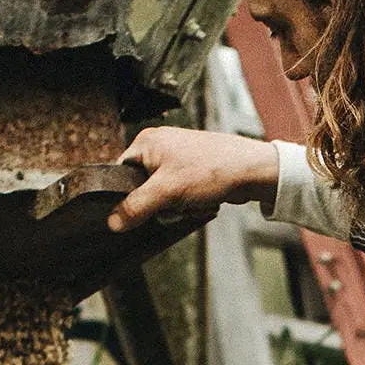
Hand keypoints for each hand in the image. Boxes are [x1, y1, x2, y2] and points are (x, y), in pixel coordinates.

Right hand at [109, 127, 279, 231]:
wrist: (251, 171)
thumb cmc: (211, 170)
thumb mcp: (166, 191)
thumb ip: (136, 207)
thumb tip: (113, 222)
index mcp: (146, 142)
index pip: (120, 173)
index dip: (128, 195)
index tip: (141, 207)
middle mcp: (160, 147)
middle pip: (143, 188)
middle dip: (159, 203)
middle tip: (174, 203)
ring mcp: (177, 159)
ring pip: (163, 196)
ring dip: (177, 206)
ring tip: (192, 200)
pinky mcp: (193, 172)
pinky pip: (180, 196)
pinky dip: (189, 204)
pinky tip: (201, 201)